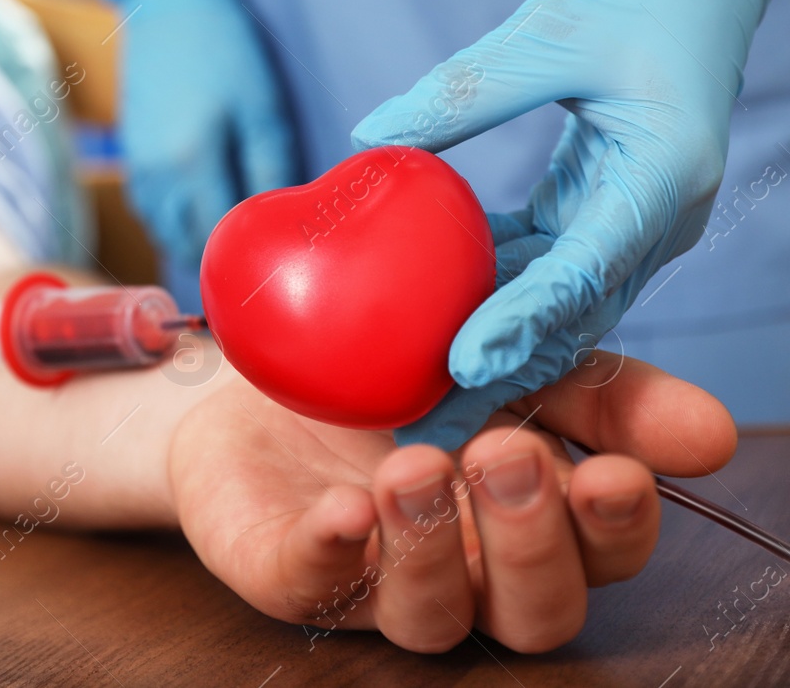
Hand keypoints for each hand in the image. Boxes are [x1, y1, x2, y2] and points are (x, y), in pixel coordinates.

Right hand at [103, 0, 298, 271]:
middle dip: (219, 257)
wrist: (169, 5)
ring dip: (193, 244)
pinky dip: (173, 223)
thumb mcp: (263, 108)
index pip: (219, 238)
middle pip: (186, 245)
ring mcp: (138, 168)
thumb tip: (288, 217)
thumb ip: (272, 169)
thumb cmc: (224, 50)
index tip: (273, 264)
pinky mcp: (131, 157)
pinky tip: (199, 214)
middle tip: (256, 259)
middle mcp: (157, 176)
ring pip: (163, 233)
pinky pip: (150, 212)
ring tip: (230, 244)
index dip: (245, 257)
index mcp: (192, 163)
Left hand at [169, 353, 735, 652]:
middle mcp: (467, 571)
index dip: (616, 528)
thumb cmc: (400, 366)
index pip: (603, 557)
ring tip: (414, 466)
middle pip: (532, 610)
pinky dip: (331, 550)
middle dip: (529, 540)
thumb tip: (711, 433)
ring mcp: (378, 581)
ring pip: (431, 618)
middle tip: (504, 456)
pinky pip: (314, 583)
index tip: (614, 476)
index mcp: (534, 522)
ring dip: (431, 546)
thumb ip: (600, 392)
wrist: (262, 363)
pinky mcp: (291, 570)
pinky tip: (342, 509)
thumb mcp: (507, 357)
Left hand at [349, 0, 789, 448]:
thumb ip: (462, 91)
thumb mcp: (547, 30)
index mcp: (661, 176)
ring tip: (416, 404)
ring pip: (558, 307)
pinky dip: (492, 295)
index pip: (584, 270)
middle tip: (426, 433)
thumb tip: (365, 141)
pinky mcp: (605, 211)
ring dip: (492, 350)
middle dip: (503, 378)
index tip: (458, 367)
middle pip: (572, 317)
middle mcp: (656, 217)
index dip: (521, 324)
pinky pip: (545, 266)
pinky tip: (424, 319)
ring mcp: (634, 220)